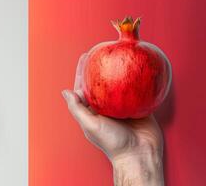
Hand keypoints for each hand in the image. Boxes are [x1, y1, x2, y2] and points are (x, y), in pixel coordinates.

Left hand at [62, 53, 163, 185]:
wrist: (140, 155)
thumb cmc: (113, 144)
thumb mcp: (91, 125)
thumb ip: (78, 109)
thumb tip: (65, 92)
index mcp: (93, 111)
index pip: (85, 87)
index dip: (83, 72)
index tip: (85, 57)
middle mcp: (107, 107)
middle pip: (101, 82)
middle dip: (100, 67)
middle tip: (102, 52)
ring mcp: (123, 106)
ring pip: (118, 85)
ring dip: (118, 72)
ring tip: (118, 56)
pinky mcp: (138, 107)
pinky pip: (136, 90)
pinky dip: (135, 80)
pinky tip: (135, 69)